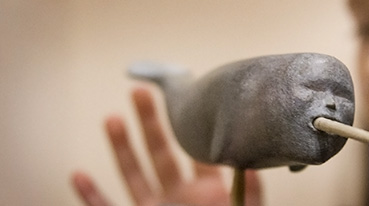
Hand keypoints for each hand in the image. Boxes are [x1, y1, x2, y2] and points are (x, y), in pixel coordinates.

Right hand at [71, 87, 261, 205]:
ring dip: (120, 149)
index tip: (185, 102)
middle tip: (142, 93)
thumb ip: (249, 193)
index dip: (190, 130)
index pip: (196, 155)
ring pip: (132, 176)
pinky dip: (91, 196)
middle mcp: (174, 199)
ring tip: (113, 118)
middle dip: (150, 124)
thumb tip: (249, 162)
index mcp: (203, 194)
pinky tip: (79, 175)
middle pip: (159, 155)